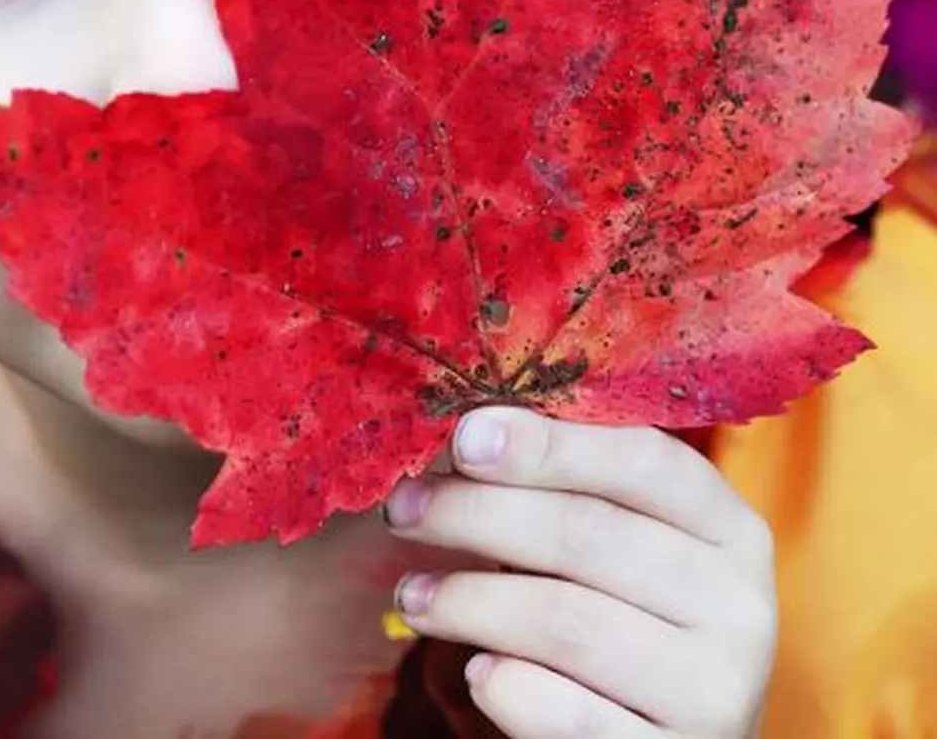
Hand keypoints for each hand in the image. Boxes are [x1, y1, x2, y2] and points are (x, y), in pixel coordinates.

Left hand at [383, 409, 775, 738]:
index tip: (463, 437)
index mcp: (729, 527)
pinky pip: (567, 715)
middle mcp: (740, 606)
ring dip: (469, 600)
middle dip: (475, 513)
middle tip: (403, 509)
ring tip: (412, 595)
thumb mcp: (615, 538)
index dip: (547, 444)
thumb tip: (468, 433)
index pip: (642, 459)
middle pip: (587, 535)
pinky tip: (475, 669)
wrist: (663, 737)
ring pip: (566, 621)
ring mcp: (717, 693)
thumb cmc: (621, 611)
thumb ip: (561, 482)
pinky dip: (506, 685)